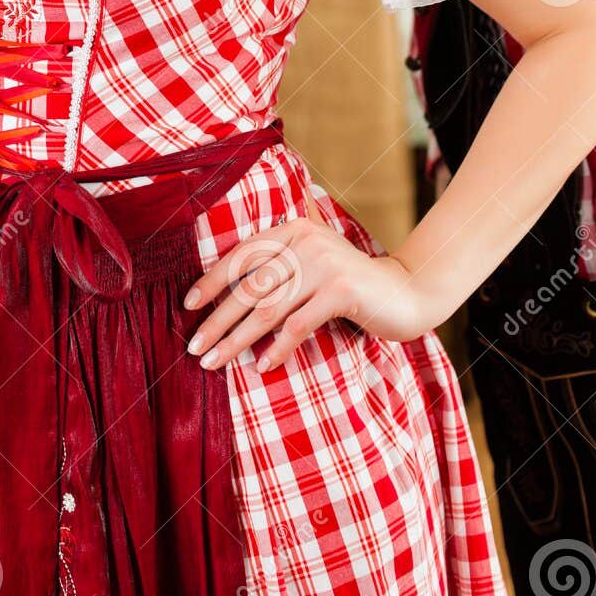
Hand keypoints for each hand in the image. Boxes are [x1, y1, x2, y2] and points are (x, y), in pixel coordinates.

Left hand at [182, 213, 442, 373]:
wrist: (407, 292)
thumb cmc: (352, 284)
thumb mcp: (315, 262)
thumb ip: (282, 264)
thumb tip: (230, 289)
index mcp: (294, 229)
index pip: (242, 254)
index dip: (212, 280)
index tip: (188, 306)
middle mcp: (306, 241)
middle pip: (249, 286)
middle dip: (217, 320)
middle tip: (195, 347)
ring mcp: (324, 264)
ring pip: (267, 308)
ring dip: (236, 339)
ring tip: (215, 362)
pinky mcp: (341, 291)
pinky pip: (297, 325)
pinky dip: (277, 348)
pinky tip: (261, 366)